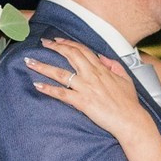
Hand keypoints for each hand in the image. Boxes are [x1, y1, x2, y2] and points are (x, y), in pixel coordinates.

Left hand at [25, 38, 149, 140]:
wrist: (130, 120)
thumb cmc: (129, 102)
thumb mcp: (125, 78)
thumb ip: (113, 65)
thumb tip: (102, 57)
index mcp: (101, 69)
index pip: (81, 50)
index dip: (67, 43)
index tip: (57, 40)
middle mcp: (92, 75)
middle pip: (69, 55)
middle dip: (54, 47)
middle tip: (41, 43)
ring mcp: (86, 88)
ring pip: (60, 73)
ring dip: (43, 66)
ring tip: (29, 61)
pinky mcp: (82, 102)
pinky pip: (61, 94)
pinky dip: (48, 89)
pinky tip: (37, 85)